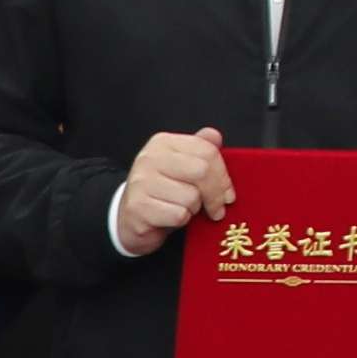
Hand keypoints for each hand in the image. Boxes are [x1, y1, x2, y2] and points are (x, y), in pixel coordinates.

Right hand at [115, 130, 238, 256]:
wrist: (128, 219)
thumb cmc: (161, 193)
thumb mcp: (181, 167)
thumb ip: (199, 150)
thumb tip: (215, 136)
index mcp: (163, 143)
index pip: (207, 151)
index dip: (224, 175)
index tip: (228, 193)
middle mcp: (150, 158)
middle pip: (202, 172)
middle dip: (216, 195)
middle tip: (217, 208)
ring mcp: (141, 182)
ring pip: (191, 197)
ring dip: (194, 209)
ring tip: (183, 209)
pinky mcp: (138, 207)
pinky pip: (178, 215)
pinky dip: (181, 221)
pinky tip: (171, 218)